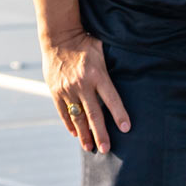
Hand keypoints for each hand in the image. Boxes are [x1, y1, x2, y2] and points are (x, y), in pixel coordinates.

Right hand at [42, 29, 128, 152]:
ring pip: (77, 116)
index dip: (119, 114)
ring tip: (89, 147)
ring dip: (84, 134)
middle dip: (100, 133)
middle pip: (93, 113)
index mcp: (97, 73)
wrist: (58, 36)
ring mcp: (67, 89)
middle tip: (105, 149)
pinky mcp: (55, 90)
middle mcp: (82, 83)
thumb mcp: (102, 50)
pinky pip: (63, 111)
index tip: (126, 128)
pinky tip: (75, 134)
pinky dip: (69, 124)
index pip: (111, 98)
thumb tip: (130, 75)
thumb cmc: (85, 42)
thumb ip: (111, 67)